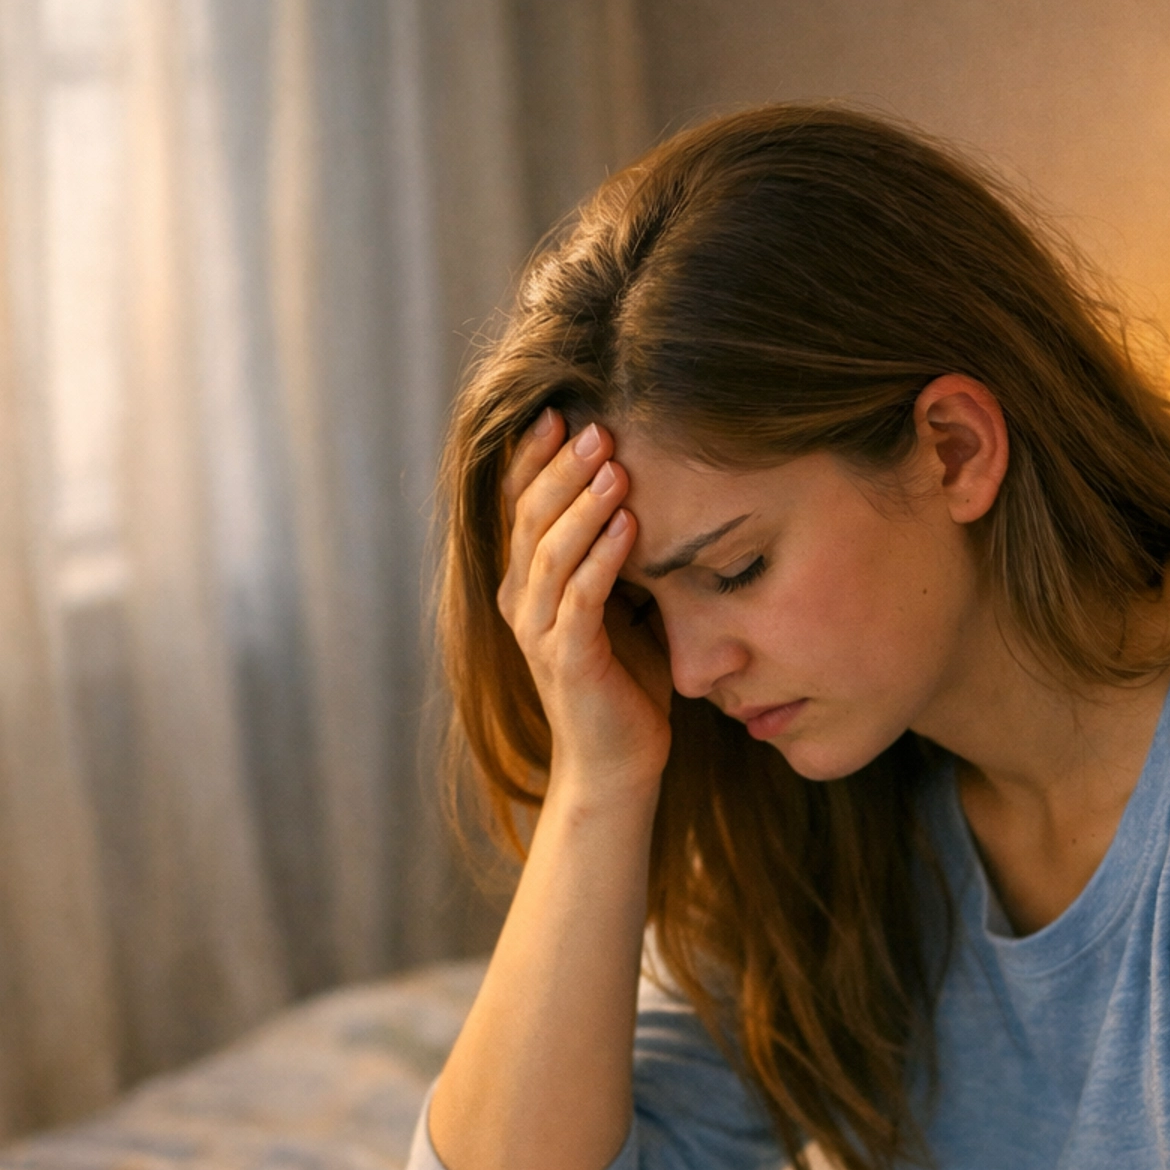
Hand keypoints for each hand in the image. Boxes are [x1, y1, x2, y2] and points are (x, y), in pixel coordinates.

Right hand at [499, 411, 671, 803]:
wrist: (618, 761)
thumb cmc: (624, 679)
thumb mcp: (621, 601)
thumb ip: (618, 551)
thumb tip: (649, 485)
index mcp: (527, 582)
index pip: (520, 505)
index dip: (534, 457)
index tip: (561, 408)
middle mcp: (521, 602)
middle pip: (530, 517)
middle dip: (562, 467)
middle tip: (597, 424)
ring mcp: (539, 633)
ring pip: (550, 553)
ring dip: (582, 504)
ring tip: (614, 464)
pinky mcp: (567, 661)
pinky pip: (581, 599)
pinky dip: (603, 559)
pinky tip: (629, 527)